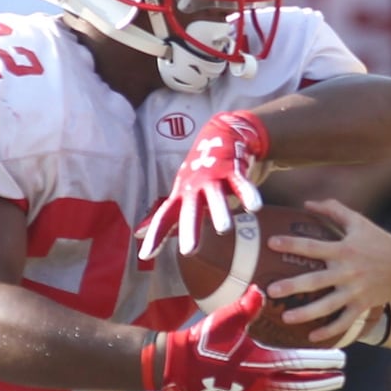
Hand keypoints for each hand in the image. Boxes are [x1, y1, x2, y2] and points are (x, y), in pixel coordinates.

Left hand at [138, 110, 269, 258]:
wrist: (221, 135)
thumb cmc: (199, 173)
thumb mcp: (180, 194)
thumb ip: (163, 217)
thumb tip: (137, 234)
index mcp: (180, 195)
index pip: (164, 217)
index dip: (155, 235)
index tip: (146, 256)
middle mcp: (195, 187)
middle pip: (191, 210)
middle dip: (190, 229)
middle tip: (189, 252)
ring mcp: (214, 177)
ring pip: (216, 196)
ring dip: (220, 211)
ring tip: (224, 229)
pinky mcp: (233, 170)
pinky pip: (241, 183)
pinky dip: (248, 193)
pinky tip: (254, 207)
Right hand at [157, 285, 344, 390]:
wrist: (178, 366)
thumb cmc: (204, 339)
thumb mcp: (227, 319)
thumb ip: (247, 306)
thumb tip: (262, 289)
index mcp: (260, 361)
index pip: (300, 362)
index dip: (322, 361)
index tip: (342, 360)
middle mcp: (259, 384)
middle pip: (298, 385)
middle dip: (321, 383)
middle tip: (340, 380)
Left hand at [265, 199, 390, 344]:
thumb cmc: (378, 240)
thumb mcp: (358, 221)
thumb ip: (333, 210)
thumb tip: (308, 204)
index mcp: (344, 249)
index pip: (313, 246)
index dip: (292, 244)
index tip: (272, 243)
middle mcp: (348, 271)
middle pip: (316, 280)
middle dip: (293, 286)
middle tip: (271, 290)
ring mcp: (355, 291)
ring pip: (328, 305)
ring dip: (306, 313)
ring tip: (286, 318)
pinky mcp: (363, 305)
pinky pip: (344, 321)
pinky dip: (329, 330)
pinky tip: (312, 337)